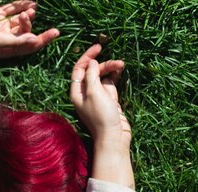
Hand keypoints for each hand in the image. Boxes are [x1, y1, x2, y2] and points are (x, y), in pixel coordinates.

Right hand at [0, 1, 58, 58]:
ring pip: (20, 20)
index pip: (28, 47)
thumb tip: (35, 41)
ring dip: (28, 14)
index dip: (43, 40)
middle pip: (26, 32)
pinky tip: (30, 1)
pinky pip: (12, 9)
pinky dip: (21, 5)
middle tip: (28, 15)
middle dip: (30, 24)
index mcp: (5, 50)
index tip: (55, 32)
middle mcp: (5, 39)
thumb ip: (16, 42)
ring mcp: (0, 25)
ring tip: (31, 8)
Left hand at [70, 44, 134, 187]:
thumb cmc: (101, 116)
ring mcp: (97, 96)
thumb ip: (92, 76)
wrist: (113, 136)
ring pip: (102, 76)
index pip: (78, 70)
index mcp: (76, 92)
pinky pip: (110, 82)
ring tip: (122, 66)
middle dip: (103, 64)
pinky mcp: (109, 99)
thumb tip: (92, 62)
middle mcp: (85, 93)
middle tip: (118, 62)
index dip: (87, 57)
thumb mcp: (94, 93)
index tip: (99, 48)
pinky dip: (114, 75)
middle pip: (92, 71)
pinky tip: (121, 70)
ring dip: (111, 69)